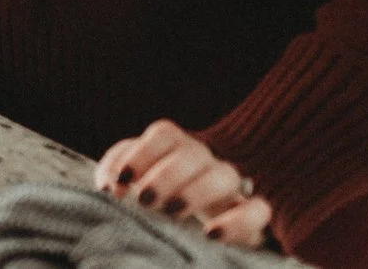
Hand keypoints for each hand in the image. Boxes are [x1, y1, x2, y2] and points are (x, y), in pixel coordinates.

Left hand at [95, 119, 273, 248]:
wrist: (200, 221)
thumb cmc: (156, 193)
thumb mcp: (133, 178)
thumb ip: (115, 173)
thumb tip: (109, 187)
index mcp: (176, 146)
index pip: (165, 134)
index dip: (142, 153)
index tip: (122, 180)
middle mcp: (206, 159)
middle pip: (192, 153)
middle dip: (166, 176)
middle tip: (145, 200)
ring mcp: (233, 185)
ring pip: (224, 176)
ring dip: (196, 193)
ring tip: (172, 213)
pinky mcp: (253, 215)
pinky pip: (258, 210)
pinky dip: (237, 221)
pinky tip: (211, 233)